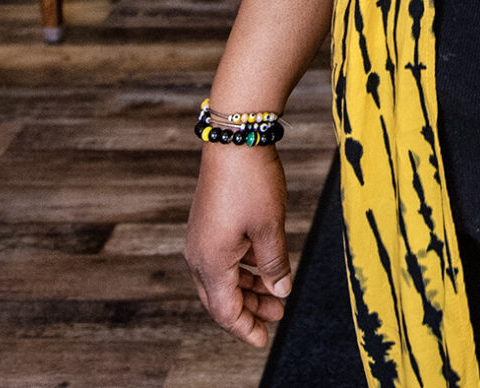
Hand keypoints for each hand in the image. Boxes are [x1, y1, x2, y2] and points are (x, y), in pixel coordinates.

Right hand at [184, 144, 291, 346]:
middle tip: (278, 316)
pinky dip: (243, 268)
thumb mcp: (270, 229)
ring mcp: (201, 239)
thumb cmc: (252, 183)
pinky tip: (264, 266)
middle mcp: (199, 255)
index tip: (264, 340)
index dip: (246, 329)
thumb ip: (274, 266)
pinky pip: (222, 258)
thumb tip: (281, 293)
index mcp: (211, 263)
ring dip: (248, 288)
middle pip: (221, 298)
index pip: (226, 311)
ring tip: (278, 293)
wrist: (234, 139)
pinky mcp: (207, 224)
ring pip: (222, 278)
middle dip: (249, 311)